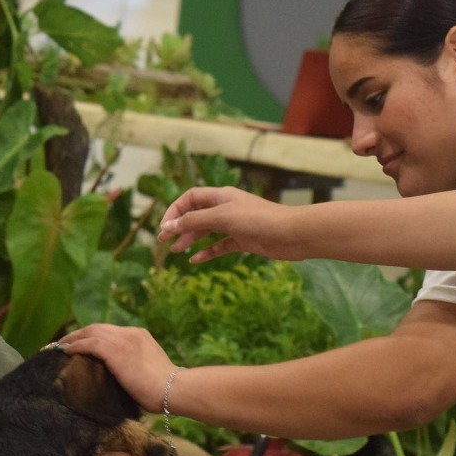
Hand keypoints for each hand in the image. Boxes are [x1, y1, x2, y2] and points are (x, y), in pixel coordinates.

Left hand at [60, 325, 174, 411]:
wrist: (174, 390)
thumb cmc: (165, 391)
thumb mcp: (147, 372)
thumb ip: (132, 369)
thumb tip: (120, 381)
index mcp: (139, 336)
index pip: (109, 332)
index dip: (91, 336)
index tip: (79, 344)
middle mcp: (130, 333)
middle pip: (97, 328)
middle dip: (77, 334)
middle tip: (61, 343)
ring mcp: (123, 340)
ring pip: (90, 332)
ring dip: (71, 338)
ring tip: (56, 346)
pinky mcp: (116, 351)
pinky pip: (89, 343)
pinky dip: (75, 345)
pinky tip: (64, 351)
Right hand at [158, 186, 295, 261]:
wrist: (292, 234)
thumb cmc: (259, 219)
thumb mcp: (222, 218)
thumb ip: (194, 222)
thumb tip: (167, 226)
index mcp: (221, 195)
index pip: (190, 198)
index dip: (175, 210)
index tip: (165, 227)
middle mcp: (226, 208)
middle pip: (196, 215)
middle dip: (179, 226)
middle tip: (164, 241)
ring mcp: (234, 225)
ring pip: (206, 231)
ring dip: (190, 239)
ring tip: (177, 251)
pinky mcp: (243, 240)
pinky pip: (219, 245)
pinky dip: (207, 252)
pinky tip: (196, 260)